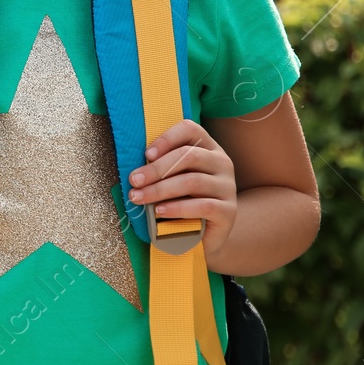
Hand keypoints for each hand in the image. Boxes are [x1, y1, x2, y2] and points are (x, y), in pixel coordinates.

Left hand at [128, 120, 237, 258]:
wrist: (204, 234)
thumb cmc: (180, 199)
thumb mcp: (171, 177)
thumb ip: (161, 165)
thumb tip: (135, 166)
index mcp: (208, 147)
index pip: (190, 130)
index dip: (167, 139)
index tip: (146, 155)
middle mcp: (222, 163)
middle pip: (189, 156)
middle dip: (156, 169)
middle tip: (134, 181)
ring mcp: (228, 187)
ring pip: (193, 181)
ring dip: (160, 189)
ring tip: (139, 197)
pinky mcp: (229, 211)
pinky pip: (203, 206)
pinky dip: (177, 208)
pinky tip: (159, 211)